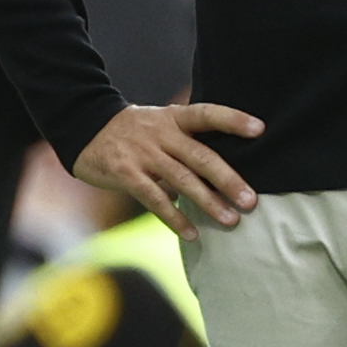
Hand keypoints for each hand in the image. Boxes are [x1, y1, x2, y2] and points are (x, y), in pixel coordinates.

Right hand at [72, 103, 263, 239]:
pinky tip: (192, 232)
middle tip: (251, 200)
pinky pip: (154, 199)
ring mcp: (143, 154)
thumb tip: (225, 169)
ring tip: (231, 220)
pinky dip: (175, 217)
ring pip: (181, 180)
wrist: (86, 129)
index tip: (260, 129)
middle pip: (200, 156)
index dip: (233, 120)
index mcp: (174, 118)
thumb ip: (188, 141)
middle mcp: (161, 134)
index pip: (207, 114)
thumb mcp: (161, 123)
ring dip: (208, 202)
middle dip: (227, 179)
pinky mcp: (126, 174)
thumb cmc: (135, 132)